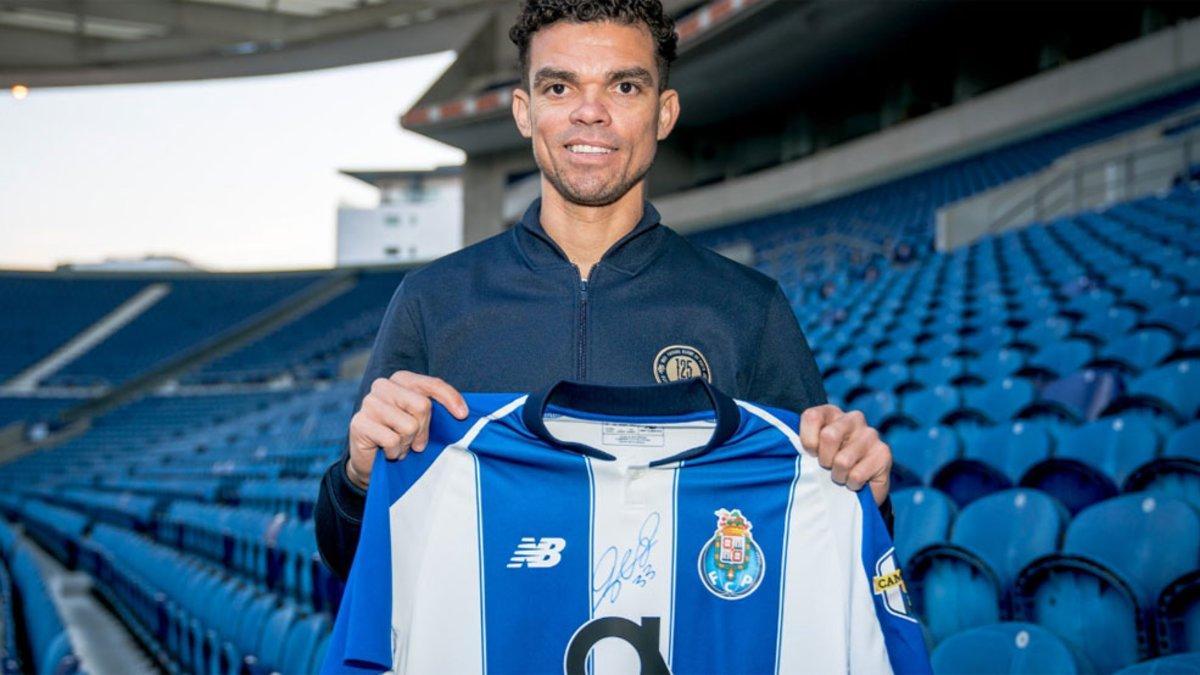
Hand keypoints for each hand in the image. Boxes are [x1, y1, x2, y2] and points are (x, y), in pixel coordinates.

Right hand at [345, 371, 467, 488]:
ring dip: (407, 443)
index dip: (450, 399)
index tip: (462, 415)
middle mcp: (383, 385)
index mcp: (401, 379)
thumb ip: (436, 410)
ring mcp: (369, 403)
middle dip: (423, 430)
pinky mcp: (359, 422)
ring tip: (399, 445)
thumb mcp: (422, 420)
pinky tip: (388, 451)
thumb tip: (461, 413)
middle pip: (422, 406)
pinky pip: (392, 440)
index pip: (432, 384)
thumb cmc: (402, 436)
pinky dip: (395, 452)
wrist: (372, 461)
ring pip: (408, 426)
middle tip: (416, 441)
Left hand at [799, 404, 890, 505]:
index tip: (810, 453)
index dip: (807, 441)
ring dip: (837, 476)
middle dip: (823, 460)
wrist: (854, 489)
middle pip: (829, 436)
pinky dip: (851, 485)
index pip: (812, 416)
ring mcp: (870, 434)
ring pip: (842, 460)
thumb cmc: (826, 466)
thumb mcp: (809, 452)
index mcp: (831, 412)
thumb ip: (798, 444)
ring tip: (841, 475)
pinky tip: (855, 481)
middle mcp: (853, 418)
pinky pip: (857, 475)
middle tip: (827, 466)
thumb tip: (781, 446)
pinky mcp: (884, 453)